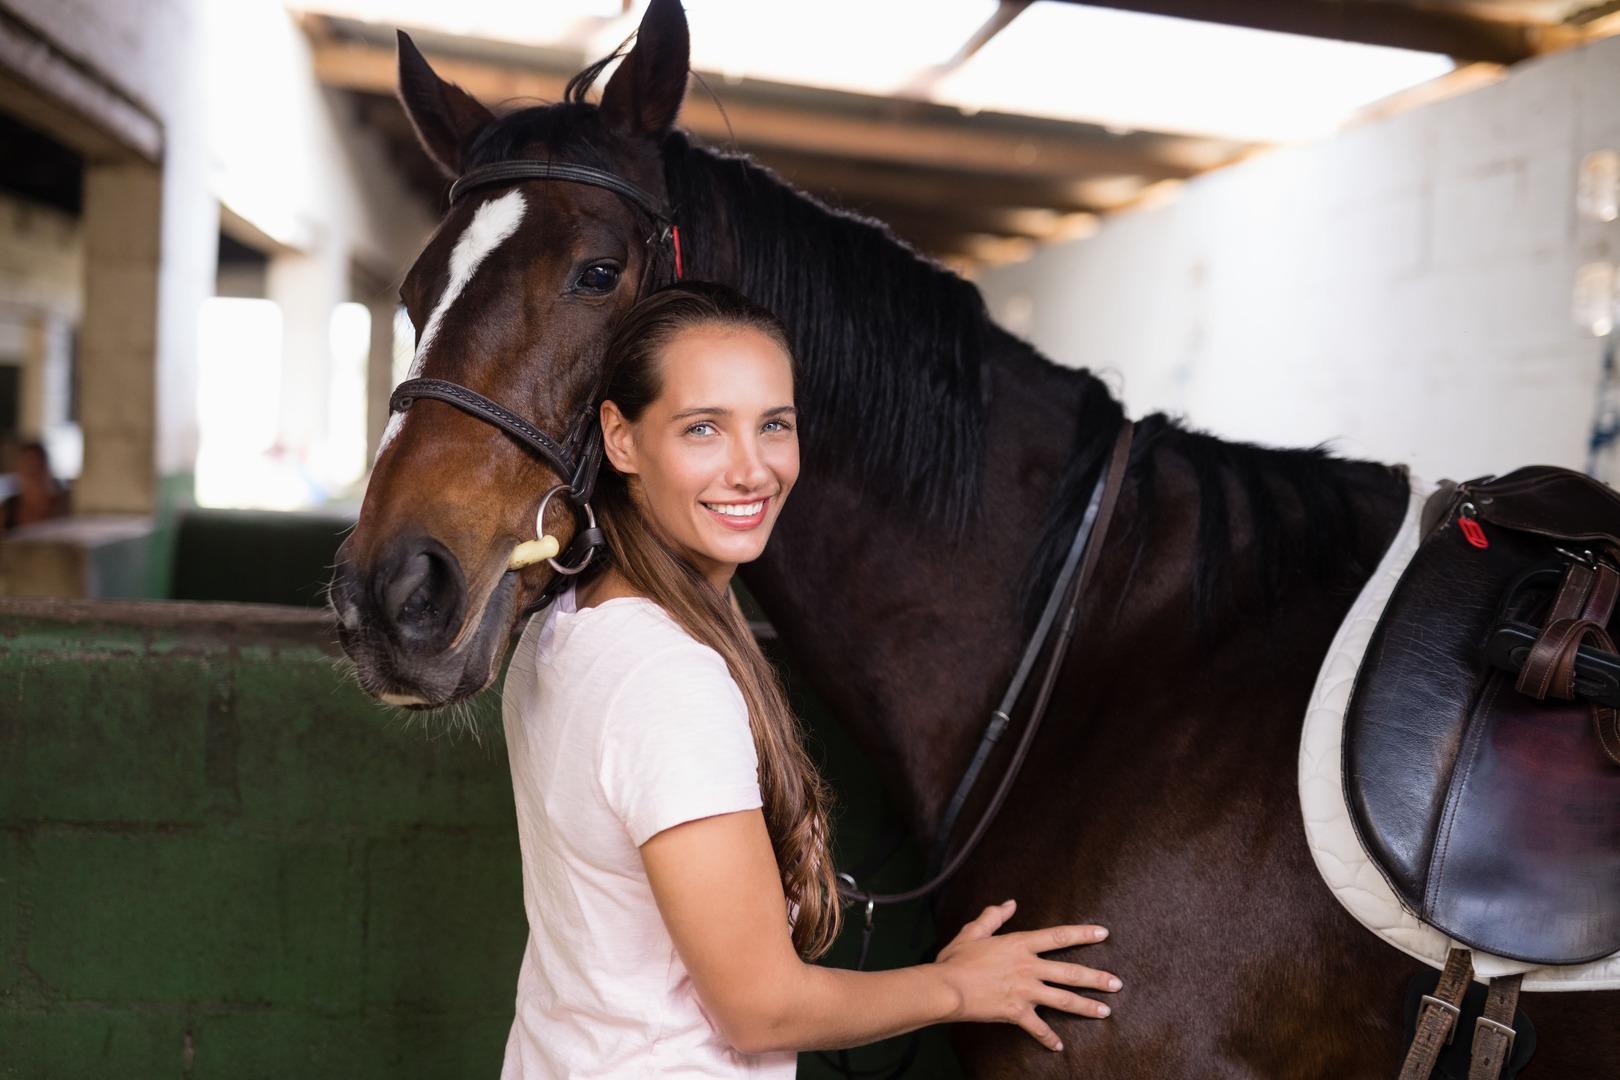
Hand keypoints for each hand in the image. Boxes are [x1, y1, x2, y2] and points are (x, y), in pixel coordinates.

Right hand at [933, 899, 1119, 1051]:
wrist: (946, 988)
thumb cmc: (956, 960)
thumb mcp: (973, 931)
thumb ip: (994, 916)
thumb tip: (1010, 903)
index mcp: (1019, 945)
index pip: (1058, 937)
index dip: (1083, 934)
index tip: (1104, 934)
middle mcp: (1028, 967)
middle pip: (1070, 972)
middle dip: (1097, 978)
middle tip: (1117, 983)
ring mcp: (1024, 992)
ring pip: (1064, 999)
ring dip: (1086, 1006)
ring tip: (1105, 1011)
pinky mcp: (1016, 1013)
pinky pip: (1038, 1028)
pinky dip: (1049, 1038)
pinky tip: (1059, 1046)